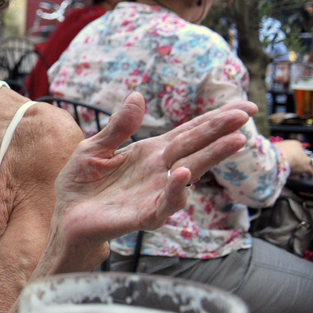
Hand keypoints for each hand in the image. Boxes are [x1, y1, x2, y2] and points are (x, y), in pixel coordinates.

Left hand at [52, 93, 251, 249]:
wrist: (66, 215)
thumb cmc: (81, 183)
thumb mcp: (95, 147)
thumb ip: (118, 127)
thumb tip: (138, 96)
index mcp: (151, 152)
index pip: (189, 132)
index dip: (214, 120)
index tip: (244, 107)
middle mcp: (160, 171)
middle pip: (196, 147)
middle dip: (221, 132)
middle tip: (246, 116)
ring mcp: (156, 193)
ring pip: (190, 173)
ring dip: (212, 157)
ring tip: (235, 141)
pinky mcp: (145, 215)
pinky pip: (165, 204)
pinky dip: (176, 190)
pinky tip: (182, 175)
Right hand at [277, 139, 312, 177]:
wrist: (280, 156)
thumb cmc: (275, 151)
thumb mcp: (277, 147)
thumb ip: (280, 150)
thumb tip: (277, 153)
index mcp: (295, 143)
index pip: (298, 147)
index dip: (296, 152)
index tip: (293, 156)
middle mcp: (302, 150)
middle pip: (304, 154)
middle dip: (302, 158)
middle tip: (299, 162)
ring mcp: (305, 158)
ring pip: (309, 162)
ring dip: (308, 165)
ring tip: (307, 169)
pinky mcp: (306, 167)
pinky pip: (310, 170)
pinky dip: (310, 173)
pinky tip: (310, 175)